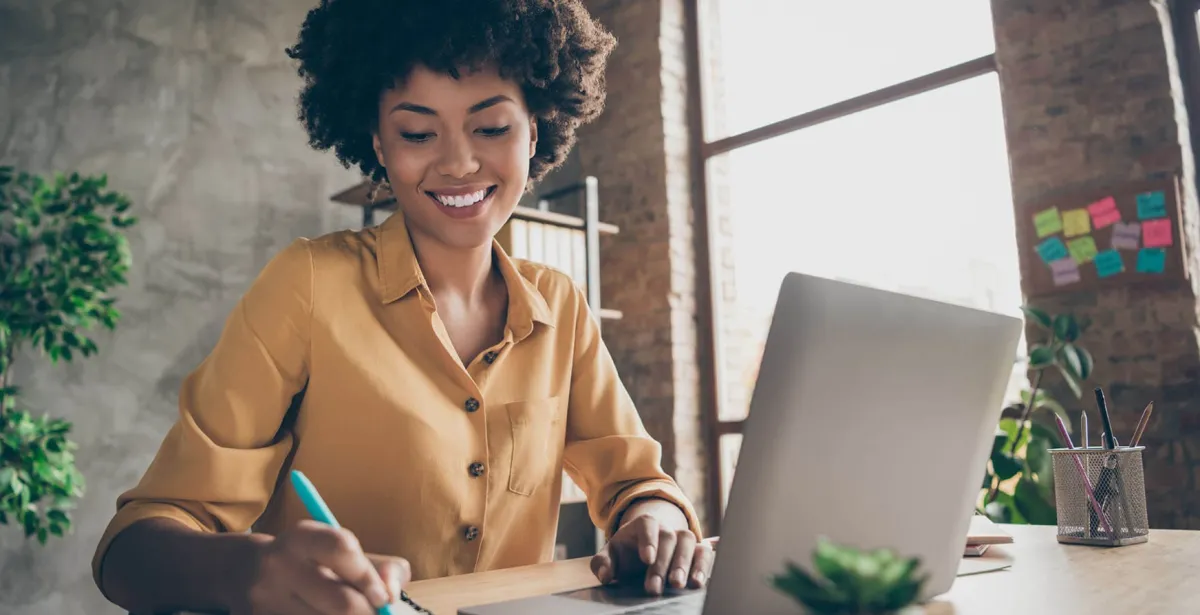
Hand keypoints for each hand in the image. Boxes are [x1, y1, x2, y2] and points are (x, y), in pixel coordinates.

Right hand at [237, 520, 410, 614]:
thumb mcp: (341, 552)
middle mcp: (277, 567)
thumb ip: (379, 566)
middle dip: (368, 612)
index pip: (341, 548)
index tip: (383, 596)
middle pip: (341, 601)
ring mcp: (264, 602)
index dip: (369, 576)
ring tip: (348, 614)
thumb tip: (392, 594)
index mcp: (300, 538)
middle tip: (374, 613)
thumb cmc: (311, 563)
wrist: (244, 574)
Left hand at [590, 512, 713, 595]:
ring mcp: (682, 538)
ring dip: (684, 564)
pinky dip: (703, 565)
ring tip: (678, 585)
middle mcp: (666, 528)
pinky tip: (697, 582)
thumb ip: (603, 563)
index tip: (646, 558)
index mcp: (644, 524)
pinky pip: (704, 553)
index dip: (648, 540)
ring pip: (688, 542)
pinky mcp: (696, 551)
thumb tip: (605, 575)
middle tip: (655, 587)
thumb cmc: (627, 553)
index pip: (647, 524)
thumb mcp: (611, 555)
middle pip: (668, 538)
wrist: (645, 550)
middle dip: (662, 564)